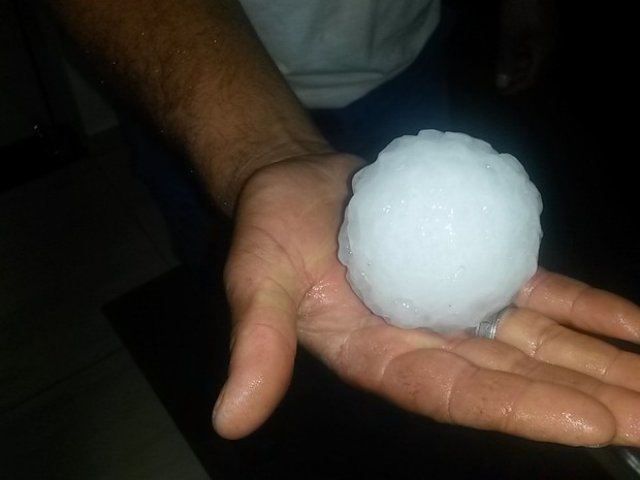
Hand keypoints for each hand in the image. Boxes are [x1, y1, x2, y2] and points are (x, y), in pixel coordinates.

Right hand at [213, 154, 639, 445]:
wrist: (298, 185)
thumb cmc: (270, 231)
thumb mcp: (253, 280)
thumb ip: (255, 344)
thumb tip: (229, 420)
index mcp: (378, 356)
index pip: (452, 392)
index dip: (516, 408)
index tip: (587, 422)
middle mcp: (427, 342)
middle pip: (512, 380)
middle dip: (584, 401)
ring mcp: (458, 307)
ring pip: (538, 344)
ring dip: (600, 362)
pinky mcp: (477, 269)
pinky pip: (539, 295)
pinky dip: (588, 310)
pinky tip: (634, 327)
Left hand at [496, 0, 555, 93]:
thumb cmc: (520, 5)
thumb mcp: (511, 34)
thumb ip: (507, 59)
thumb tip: (502, 85)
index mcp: (543, 49)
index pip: (531, 77)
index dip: (515, 87)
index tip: (500, 92)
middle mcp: (548, 43)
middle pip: (533, 68)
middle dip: (516, 77)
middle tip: (499, 81)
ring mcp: (546, 32)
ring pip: (532, 56)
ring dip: (516, 64)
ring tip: (501, 68)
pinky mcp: (541, 23)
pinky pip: (531, 45)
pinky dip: (519, 52)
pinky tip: (508, 50)